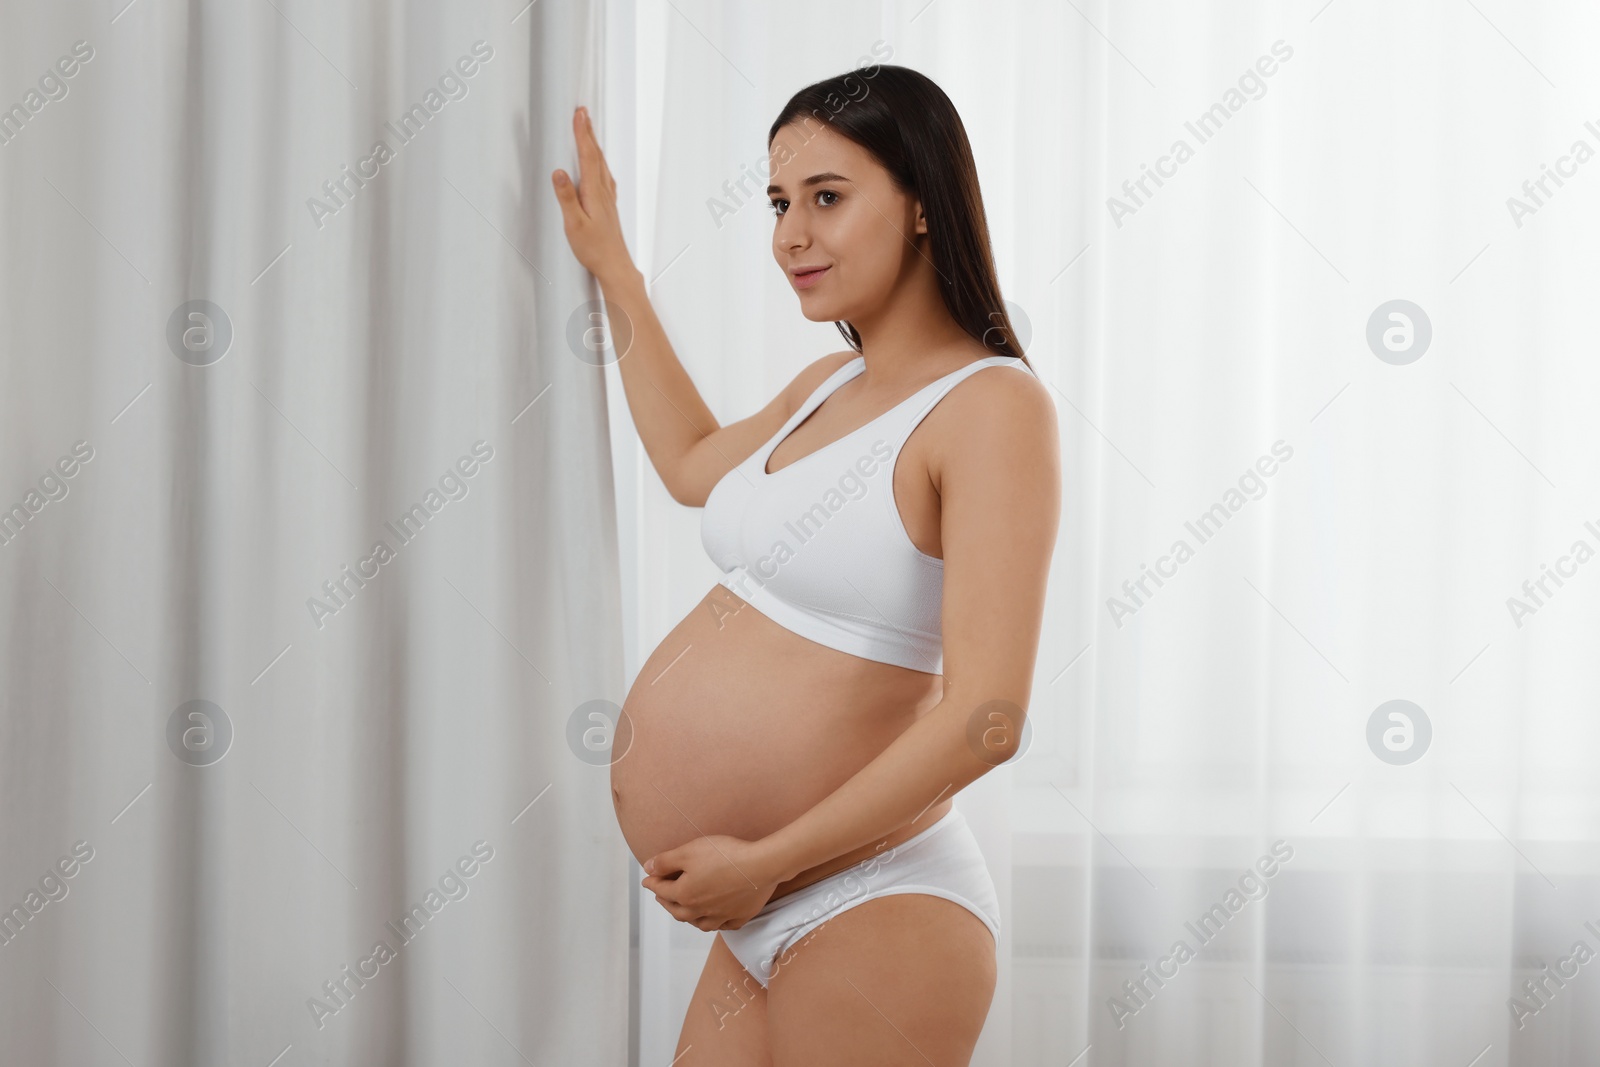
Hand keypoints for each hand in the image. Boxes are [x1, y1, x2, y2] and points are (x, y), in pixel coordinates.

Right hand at [551, 106, 633, 280]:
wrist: (615, 265)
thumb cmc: (595, 248)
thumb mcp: (574, 224)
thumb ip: (566, 197)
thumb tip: (558, 173)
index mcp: (594, 192)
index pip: (587, 156)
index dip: (582, 134)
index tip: (578, 115)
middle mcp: (604, 191)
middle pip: (596, 155)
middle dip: (588, 132)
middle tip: (583, 113)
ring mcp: (608, 198)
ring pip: (601, 164)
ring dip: (594, 144)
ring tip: (588, 130)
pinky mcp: (609, 205)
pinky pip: (604, 175)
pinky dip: (599, 162)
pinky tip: (599, 165)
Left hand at [641, 835, 780, 931]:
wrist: (761, 866)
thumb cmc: (725, 856)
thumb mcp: (689, 851)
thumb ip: (665, 861)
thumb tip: (648, 869)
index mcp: (685, 895)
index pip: (662, 890)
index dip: (653, 882)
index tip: (647, 880)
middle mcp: (700, 910)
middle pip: (677, 910)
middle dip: (666, 902)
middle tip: (661, 896)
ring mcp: (721, 916)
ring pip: (699, 923)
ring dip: (688, 917)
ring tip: (685, 910)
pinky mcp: (740, 916)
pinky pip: (723, 925)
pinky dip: (715, 923)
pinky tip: (715, 918)